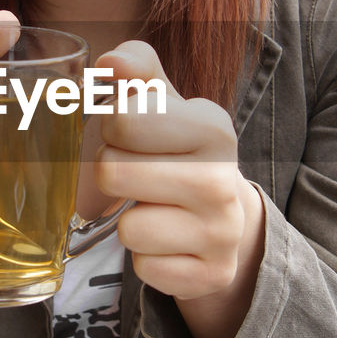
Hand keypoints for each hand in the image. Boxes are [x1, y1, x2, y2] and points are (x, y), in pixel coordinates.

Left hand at [95, 42, 264, 337]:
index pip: (121, 120)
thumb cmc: (180, 153)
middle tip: (138, 176)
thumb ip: (136, 69)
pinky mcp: (211, 275)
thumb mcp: (165, 104)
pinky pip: (143, 268)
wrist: (227, 221)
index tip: (131, 137)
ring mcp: (221, 232)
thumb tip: (109, 62)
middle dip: (112, 175)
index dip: (112, 129)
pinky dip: (146, 258)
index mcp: (212, 127)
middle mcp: (223, 180)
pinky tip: (168, 243)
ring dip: (129, 221)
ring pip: (127, 229)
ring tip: (156, 210)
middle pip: (111, 172)